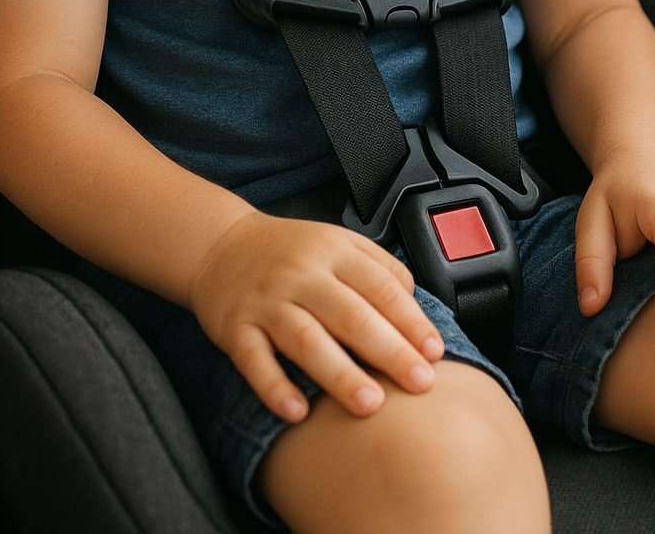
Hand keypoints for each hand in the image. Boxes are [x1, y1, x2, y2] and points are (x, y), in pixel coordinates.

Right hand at [188, 210, 443, 421]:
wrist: (221, 245)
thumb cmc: (289, 251)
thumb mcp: (337, 241)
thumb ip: (377, 268)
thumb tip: (417, 309)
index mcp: (332, 250)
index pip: (380, 286)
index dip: (411, 320)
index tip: (433, 352)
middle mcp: (301, 274)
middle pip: (351, 315)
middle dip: (389, 352)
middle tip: (419, 384)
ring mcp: (267, 301)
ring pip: (306, 340)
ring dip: (340, 374)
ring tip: (370, 404)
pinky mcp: (236, 328)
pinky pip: (255, 361)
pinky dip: (275, 388)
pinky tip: (298, 413)